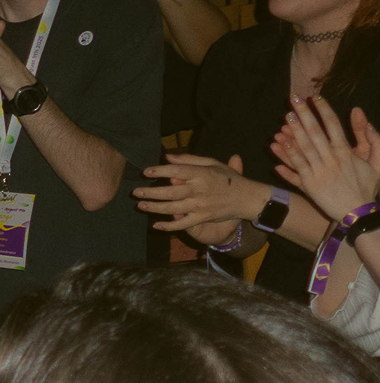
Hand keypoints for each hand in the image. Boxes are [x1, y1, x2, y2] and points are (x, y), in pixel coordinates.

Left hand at [133, 152, 262, 237]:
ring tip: (140, 205)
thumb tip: (168, 156)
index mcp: (201, 174)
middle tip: (135, 192)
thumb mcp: (212, 163)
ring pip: (173, 208)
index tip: (146, 172)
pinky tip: (156, 225)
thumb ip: (189, 160)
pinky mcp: (202, 218)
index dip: (160, 171)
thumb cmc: (228, 178)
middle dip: (151, 192)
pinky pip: (183, 224)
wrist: (247, 198)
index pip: (177, 171)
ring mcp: (200, 206)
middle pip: (171, 191)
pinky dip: (169, 226)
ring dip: (155, 208)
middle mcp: (199, 190)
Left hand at [272, 98, 379, 223]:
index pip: (332, 125)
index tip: (315, 97)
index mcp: (346, 152)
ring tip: (285, 117)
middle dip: (304, 114)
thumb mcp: (377, 163)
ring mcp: (319, 172)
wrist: (358, 213)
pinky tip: (277, 144)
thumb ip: (373, 139)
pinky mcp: (309, 185)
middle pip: (315, 132)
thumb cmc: (367, 187)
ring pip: (303, 148)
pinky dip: (286, 156)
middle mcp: (331, 160)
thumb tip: (364, 117)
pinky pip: (296, 168)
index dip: (323, 110)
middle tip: (294, 99)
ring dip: (293, 132)